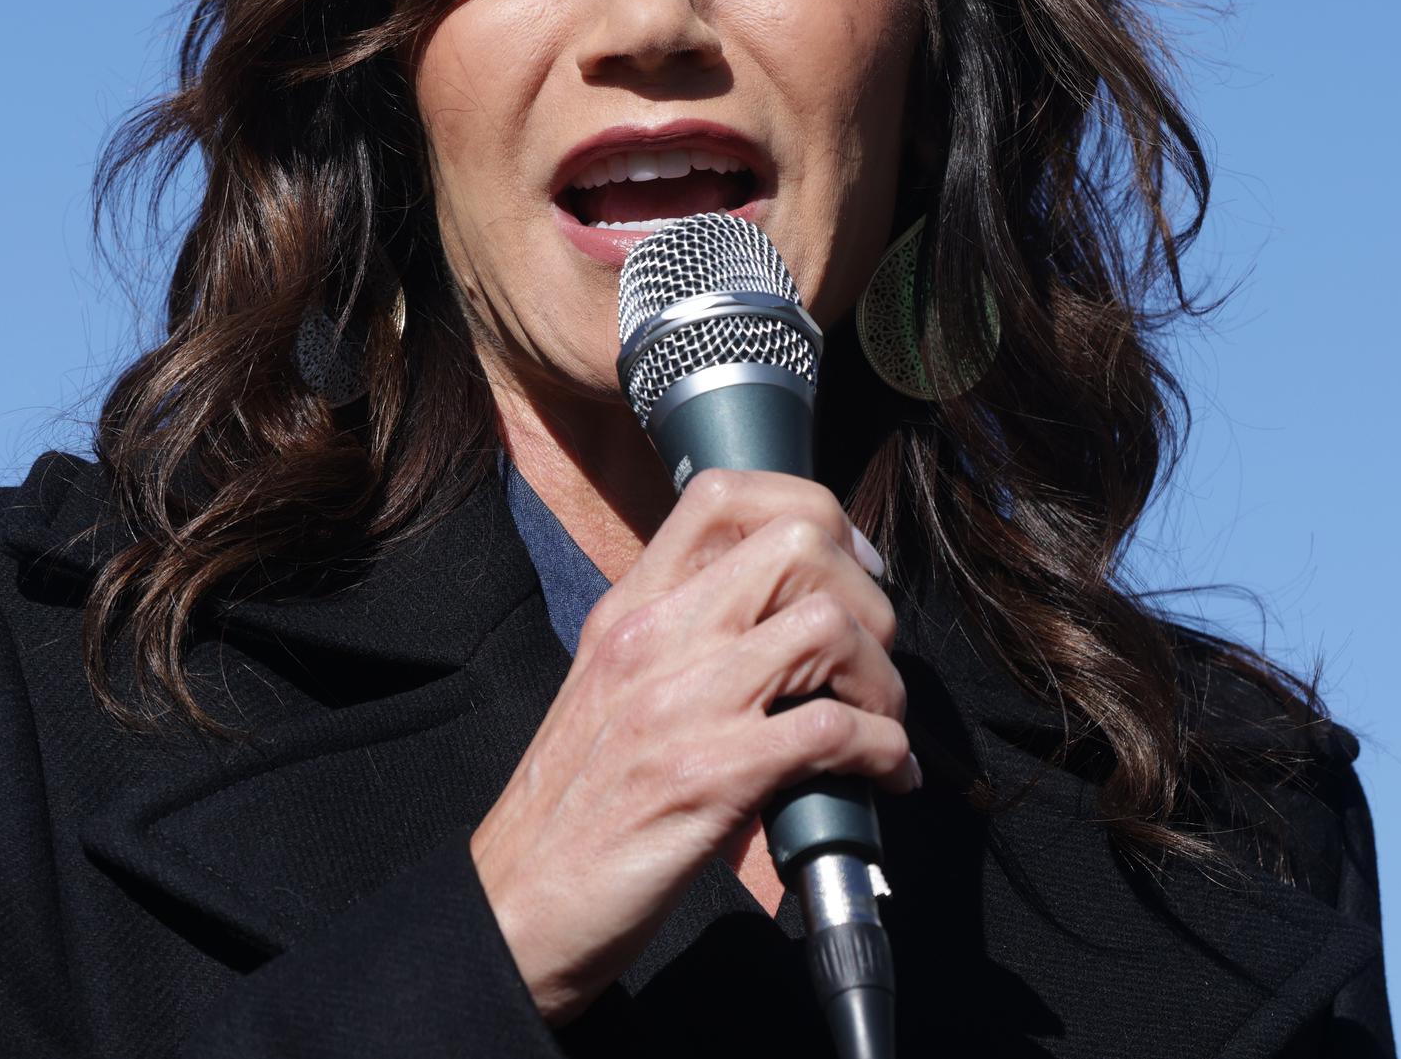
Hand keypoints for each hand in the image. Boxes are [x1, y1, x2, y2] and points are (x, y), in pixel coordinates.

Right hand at [469, 469, 919, 1024]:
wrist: (517, 905)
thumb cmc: (574, 811)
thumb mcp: (612, 692)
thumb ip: (682, 646)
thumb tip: (785, 628)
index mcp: (628, 611)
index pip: (723, 496)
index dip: (812, 514)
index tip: (848, 570)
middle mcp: (652, 638)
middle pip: (798, 544)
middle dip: (867, 600)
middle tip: (872, 661)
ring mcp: (678, 701)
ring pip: (826, 626)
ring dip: (881, 679)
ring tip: (880, 723)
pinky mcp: (707, 776)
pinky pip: (833, 730)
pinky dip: (882, 753)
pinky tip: (882, 778)